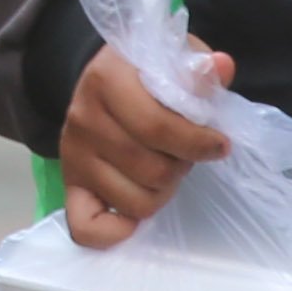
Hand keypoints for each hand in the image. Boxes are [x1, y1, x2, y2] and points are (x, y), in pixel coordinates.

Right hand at [59, 40, 229, 245]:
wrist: (107, 79)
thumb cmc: (148, 73)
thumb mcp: (176, 58)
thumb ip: (199, 68)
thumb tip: (220, 67)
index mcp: (106, 79)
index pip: (158, 128)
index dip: (199, 143)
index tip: (221, 144)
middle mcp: (83, 118)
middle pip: (152, 171)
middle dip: (182, 167)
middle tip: (184, 153)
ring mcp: (72, 154)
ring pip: (135, 202)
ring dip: (162, 192)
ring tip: (163, 169)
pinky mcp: (70, 182)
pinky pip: (85, 227)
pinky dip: (114, 232)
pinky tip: (134, 218)